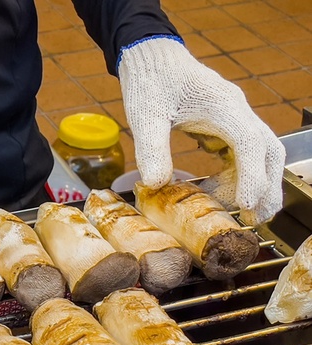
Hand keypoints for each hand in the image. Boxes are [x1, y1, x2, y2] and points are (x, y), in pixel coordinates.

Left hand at [119, 37, 284, 225]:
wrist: (150, 57)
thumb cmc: (150, 81)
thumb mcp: (144, 115)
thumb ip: (150, 148)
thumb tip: (155, 184)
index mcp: (223, 106)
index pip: (250, 143)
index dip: (252, 176)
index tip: (247, 205)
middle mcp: (236, 111)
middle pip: (268, 151)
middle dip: (266, 185)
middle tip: (257, 219)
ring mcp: (233, 117)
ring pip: (259, 153)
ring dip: (256, 183)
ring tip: (244, 213)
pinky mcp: (223, 124)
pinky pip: (240, 152)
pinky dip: (237, 175)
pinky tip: (220, 193)